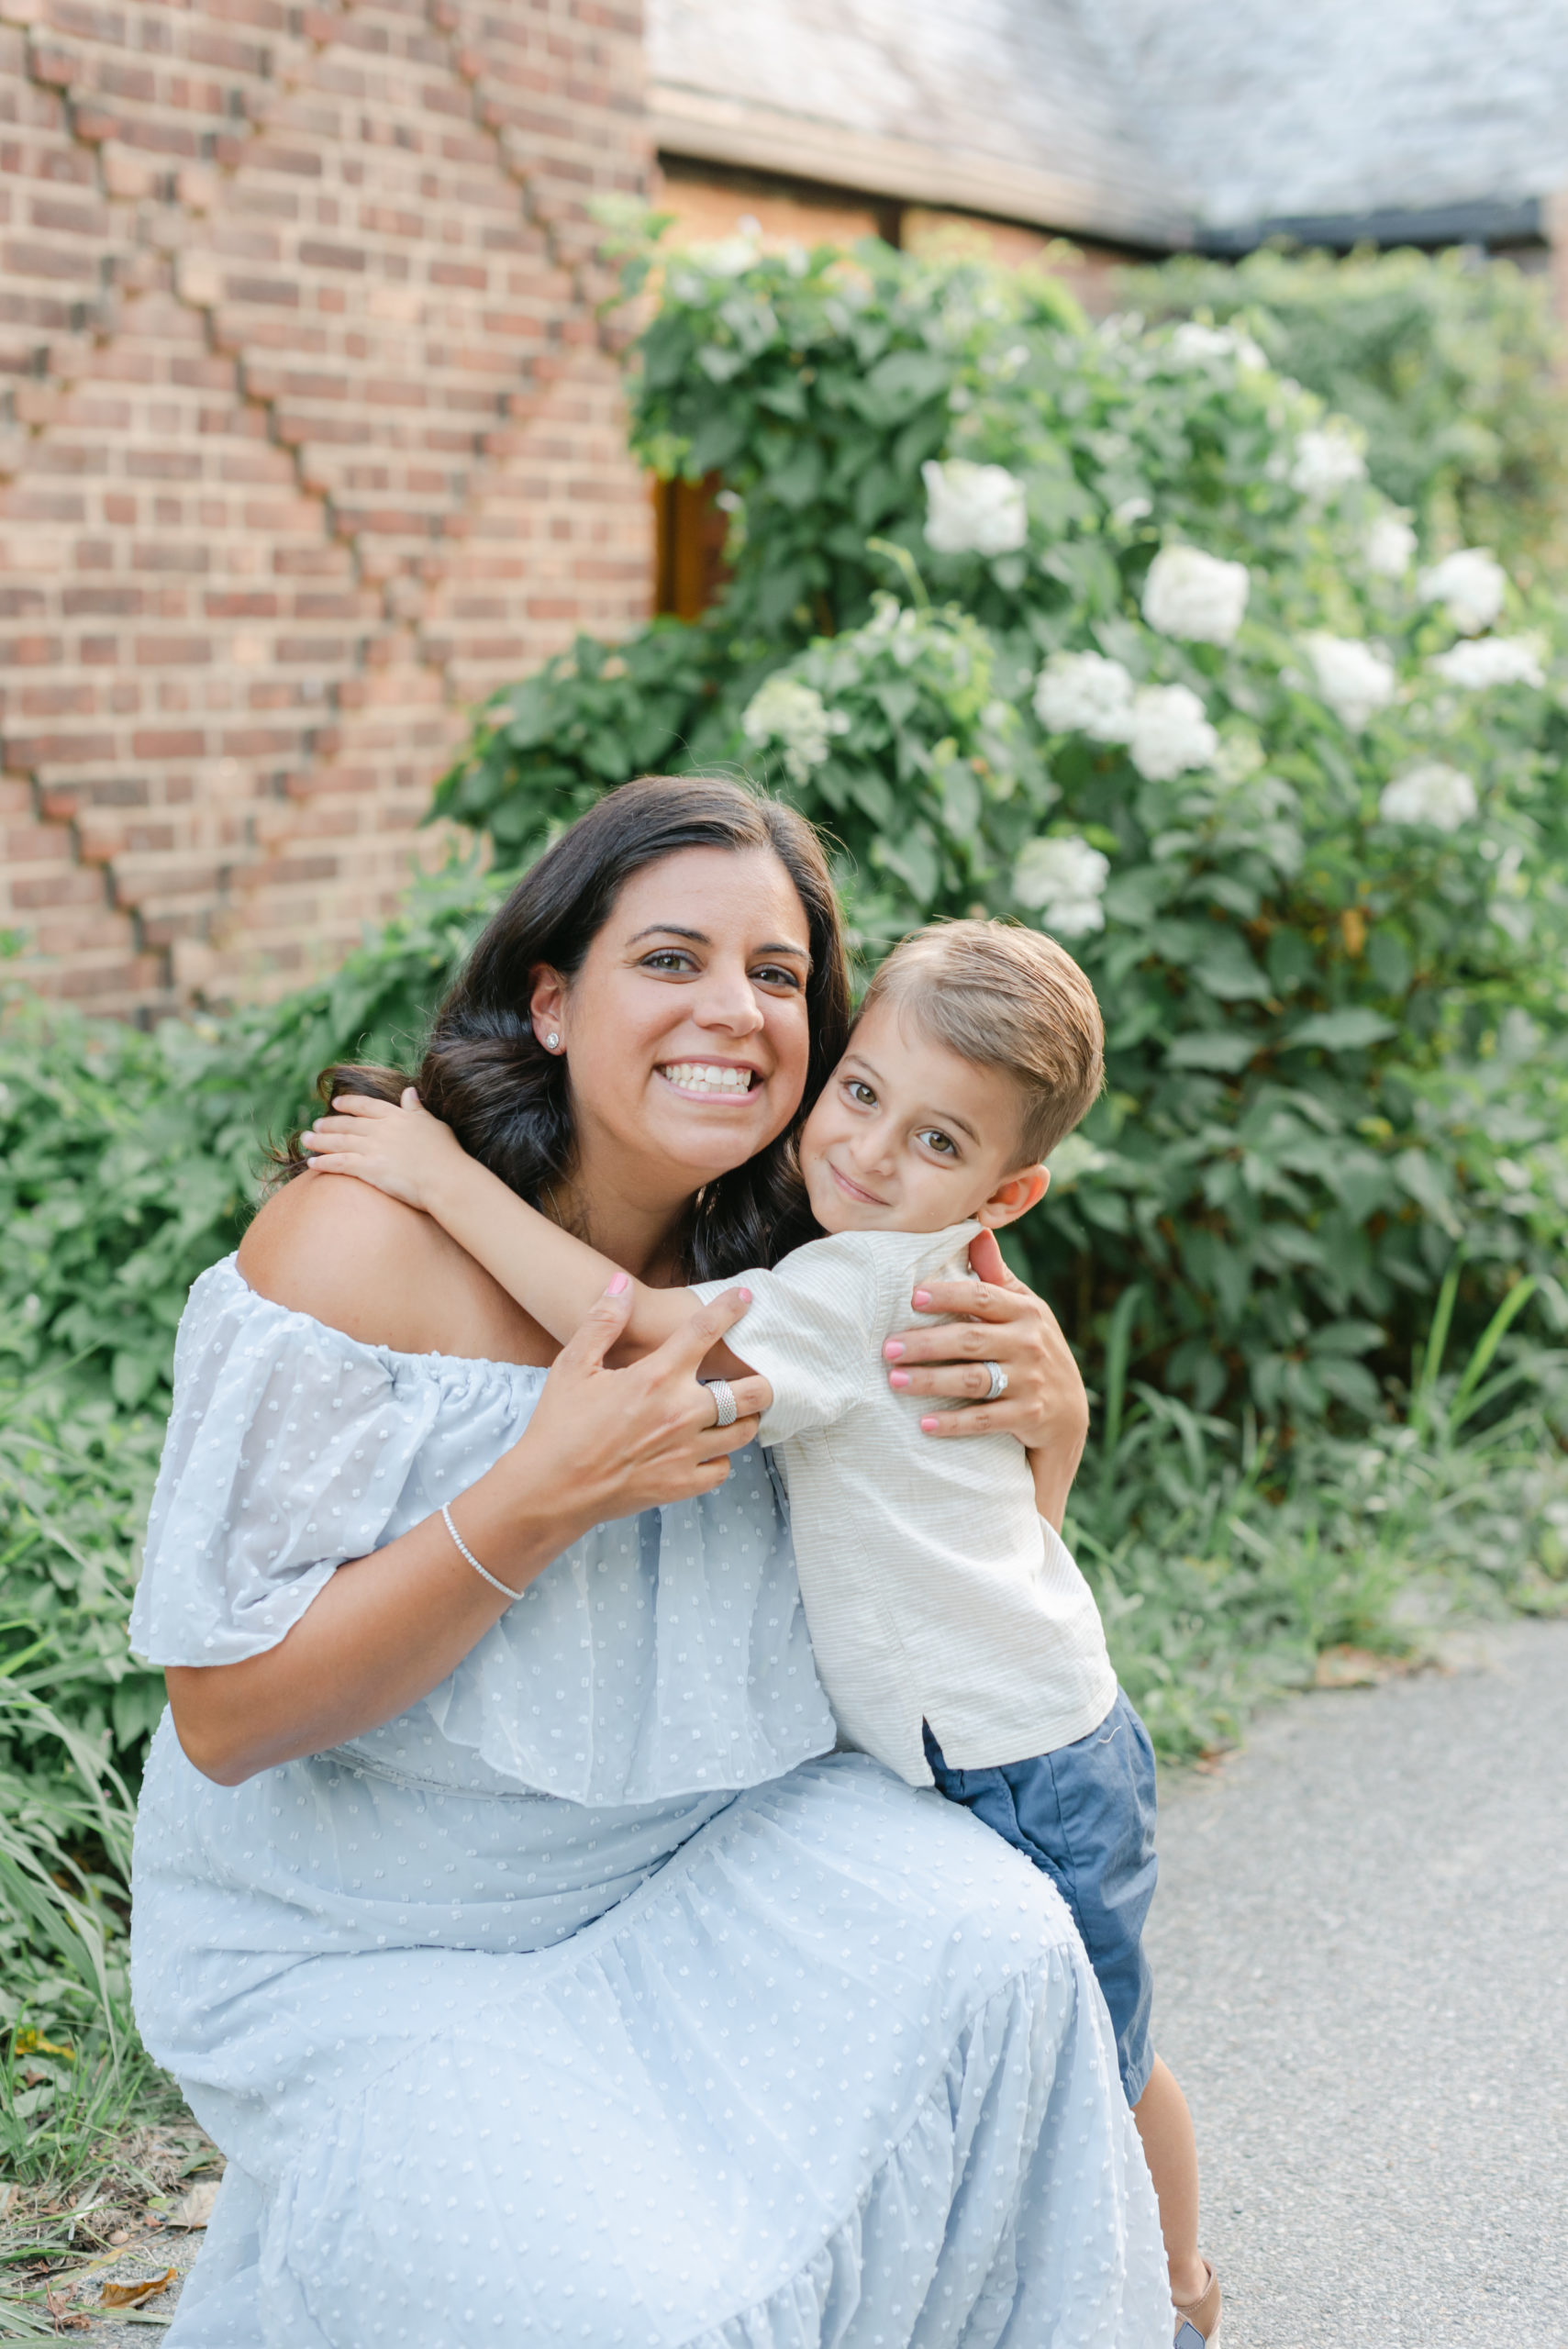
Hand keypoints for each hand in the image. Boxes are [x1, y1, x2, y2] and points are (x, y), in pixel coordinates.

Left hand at [300, 1088, 466, 1213]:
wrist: (446, 1179)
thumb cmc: (446, 1154)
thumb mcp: (433, 1124)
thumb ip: (416, 1109)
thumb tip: (409, 1091)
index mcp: (396, 1116)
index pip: (366, 1106)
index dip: (348, 1104)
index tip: (335, 1104)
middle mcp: (381, 1129)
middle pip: (347, 1124)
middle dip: (328, 1125)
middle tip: (314, 1126)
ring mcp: (373, 1148)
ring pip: (338, 1142)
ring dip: (319, 1141)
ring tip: (305, 1140)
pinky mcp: (368, 1168)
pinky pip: (339, 1163)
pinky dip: (324, 1162)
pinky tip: (312, 1163)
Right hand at [516, 1276, 773, 1523]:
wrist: (550, 1490)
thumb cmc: (559, 1426)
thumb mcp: (573, 1366)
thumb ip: (602, 1322)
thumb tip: (621, 1283)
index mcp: (656, 1378)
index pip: (706, 1331)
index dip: (730, 1310)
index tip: (745, 1299)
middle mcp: (681, 1413)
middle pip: (752, 1392)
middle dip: (762, 1380)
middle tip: (754, 1375)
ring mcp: (686, 1452)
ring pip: (744, 1432)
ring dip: (744, 1417)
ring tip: (734, 1410)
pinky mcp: (682, 1485)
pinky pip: (723, 1469)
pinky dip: (720, 1457)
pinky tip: (706, 1448)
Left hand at [882, 1229, 1088, 1499]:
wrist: (1069, 1413)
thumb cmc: (1033, 1349)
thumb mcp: (1025, 1311)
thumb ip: (997, 1277)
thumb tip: (977, 1232)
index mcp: (1026, 1311)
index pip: (982, 1297)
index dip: (947, 1296)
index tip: (912, 1298)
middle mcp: (1029, 1343)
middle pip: (970, 1340)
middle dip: (926, 1343)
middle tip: (887, 1348)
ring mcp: (1030, 1381)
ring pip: (973, 1380)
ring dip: (931, 1381)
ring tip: (895, 1380)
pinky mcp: (1028, 1416)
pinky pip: (985, 1419)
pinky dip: (954, 1422)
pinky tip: (924, 1424)